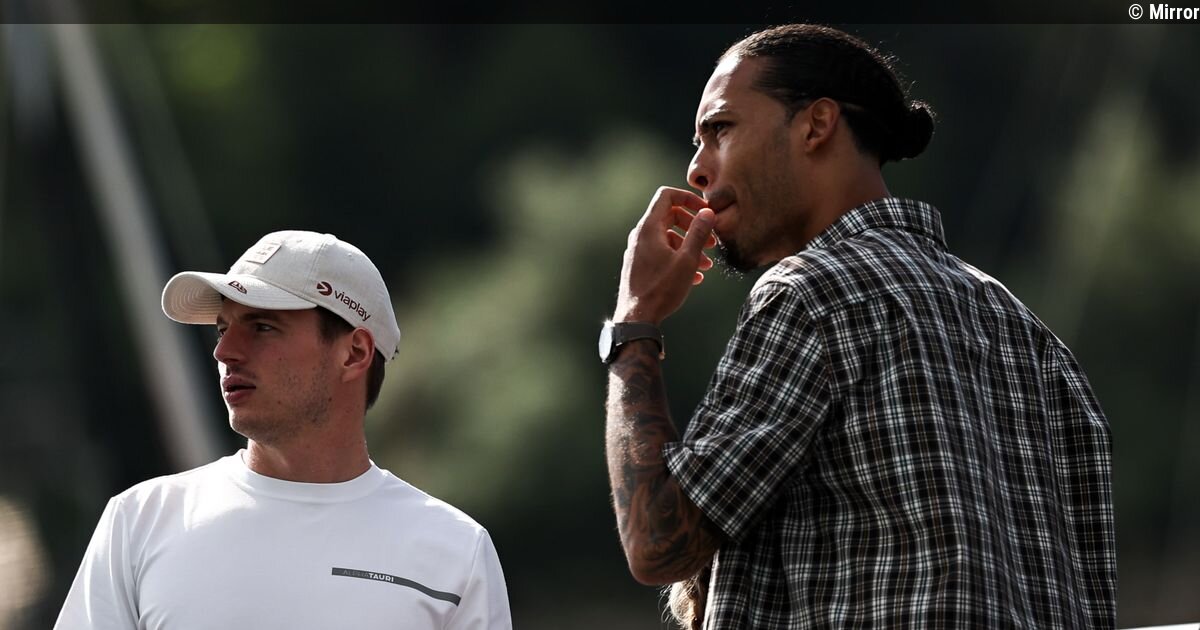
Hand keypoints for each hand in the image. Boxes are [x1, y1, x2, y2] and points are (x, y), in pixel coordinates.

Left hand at [614, 187, 716, 323]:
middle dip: (694, 226)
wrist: (637, 318)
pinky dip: (678, 259)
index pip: (666, 196)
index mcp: (649, 228)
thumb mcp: (687, 260)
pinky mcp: (639, 265)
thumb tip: (707, 213)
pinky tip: (694, 276)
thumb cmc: (661, 289)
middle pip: (670, 217)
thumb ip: (698, 233)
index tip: (704, 210)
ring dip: (689, 247)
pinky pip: (661, 254)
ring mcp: (638, 251)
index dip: (688, 198)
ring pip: (668, 239)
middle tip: (711, 241)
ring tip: (706, 264)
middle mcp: (640, 236)